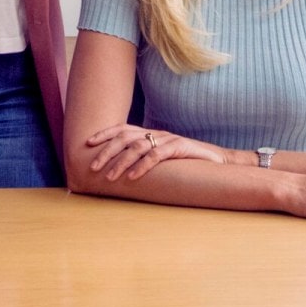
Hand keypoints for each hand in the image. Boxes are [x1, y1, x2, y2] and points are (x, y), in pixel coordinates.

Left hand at [82, 124, 228, 181]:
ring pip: (138, 147)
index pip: (122, 129)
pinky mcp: (179, 148)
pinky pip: (157, 156)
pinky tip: (132, 178)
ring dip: (120, 162)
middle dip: (106, 151)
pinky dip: (142, 167)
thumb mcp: (162, 157)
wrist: (217, 160)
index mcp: (149, 134)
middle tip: (93, 167)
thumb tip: (120, 170)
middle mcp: (156, 134)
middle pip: (125, 137)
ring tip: (109, 177)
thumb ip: (144, 158)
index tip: (87, 143)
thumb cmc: (186, 162)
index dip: (104, 134)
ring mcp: (167, 139)